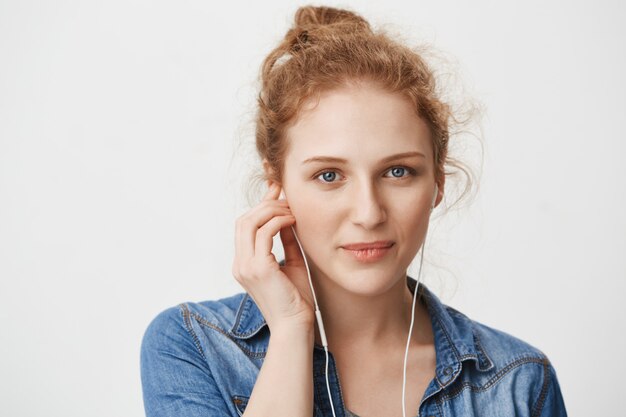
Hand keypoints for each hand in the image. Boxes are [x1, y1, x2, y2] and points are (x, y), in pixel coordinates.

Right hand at [232, 182, 314, 330]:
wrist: (296, 327)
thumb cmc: (296, 300)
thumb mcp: (292, 264)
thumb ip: (286, 242)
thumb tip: (288, 219)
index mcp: (244, 264)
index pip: (245, 226)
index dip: (260, 205)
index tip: (277, 191)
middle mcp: (240, 264)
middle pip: (243, 220)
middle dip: (265, 203)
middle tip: (286, 197)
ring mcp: (246, 267)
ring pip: (250, 223)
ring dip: (272, 210)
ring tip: (291, 209)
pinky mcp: (258, 269)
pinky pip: (264, 233)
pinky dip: (278, 221)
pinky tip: (293, 220)